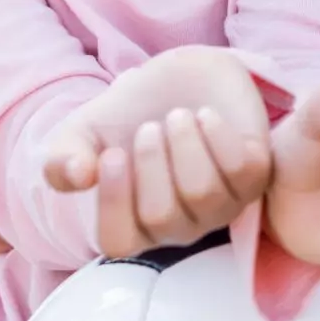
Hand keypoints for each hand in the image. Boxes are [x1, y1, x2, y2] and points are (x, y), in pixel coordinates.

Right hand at [44, 49, 276, 258]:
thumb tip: (77, 176)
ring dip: (185, 145)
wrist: (178, 77)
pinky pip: (243, 169)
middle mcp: (180, 226)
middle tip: (149, 127)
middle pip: (161, 215)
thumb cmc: (129, 115)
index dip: (114, 202)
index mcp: (135, 225)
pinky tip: (206, 116)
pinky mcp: (255, 177)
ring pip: (203, 193)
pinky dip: (219, 136)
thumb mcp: (84, 133)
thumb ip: (64, 159)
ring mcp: (221, 205)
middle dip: (151, 161)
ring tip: (177, 117)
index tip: (111, 154)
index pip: (119, 243)